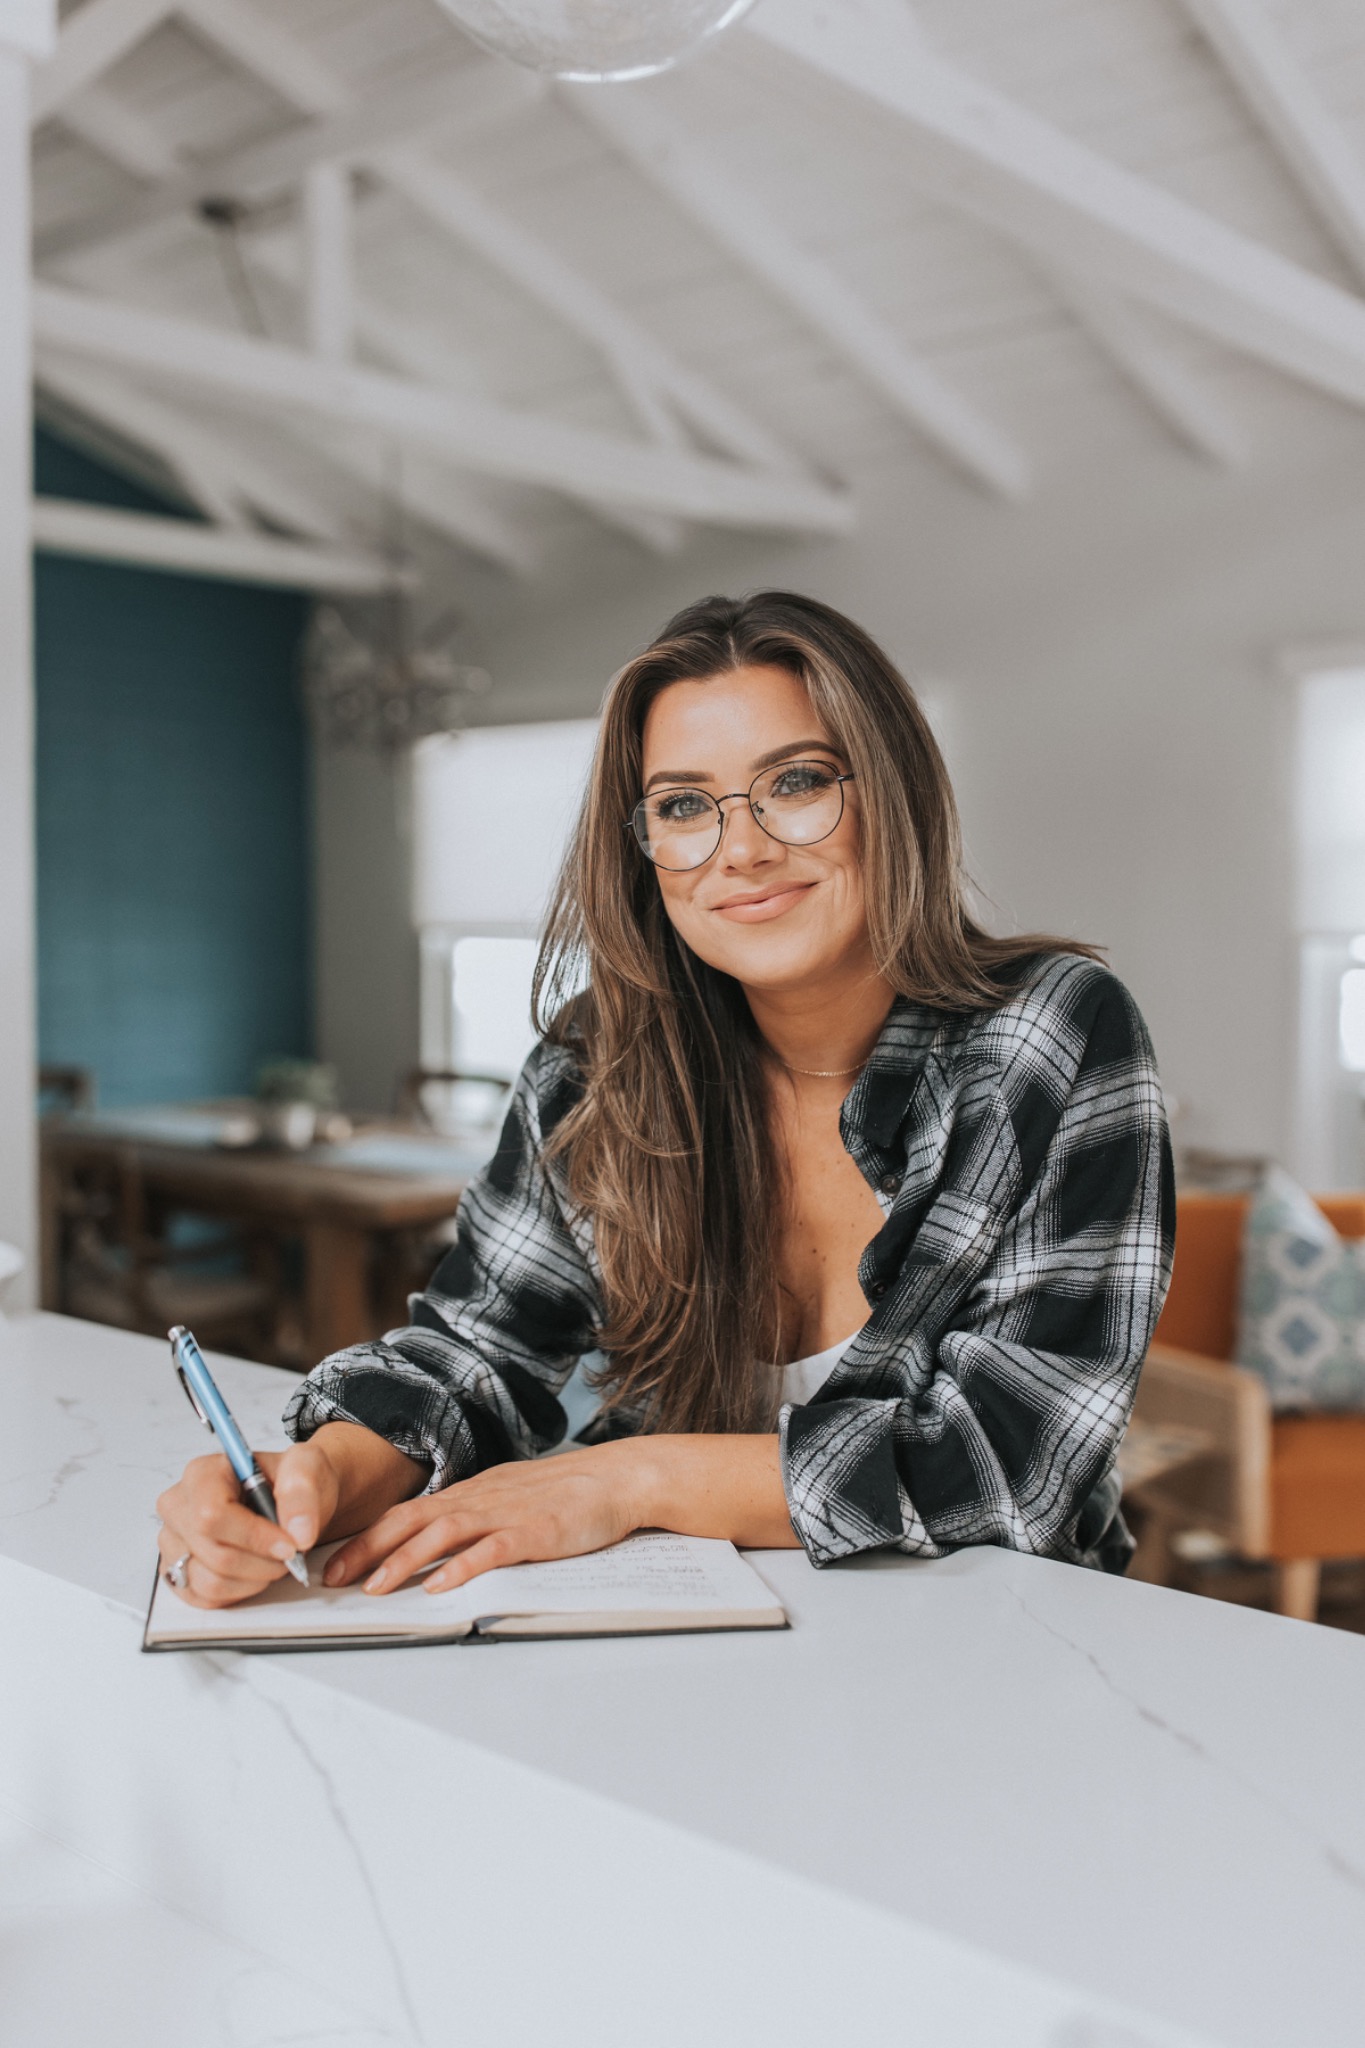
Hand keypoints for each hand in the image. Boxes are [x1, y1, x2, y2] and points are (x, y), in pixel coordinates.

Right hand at [155, 1424, 426, 1607]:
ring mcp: (179, 1539)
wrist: (316, 1494)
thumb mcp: (320, 1468)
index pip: (206, 1511)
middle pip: (204, 1550)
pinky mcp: (188, 1568)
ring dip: (250, 1580)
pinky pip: (201, 1598)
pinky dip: (238, 1593)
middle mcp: (180, 1503)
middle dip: (258, 1561)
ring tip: (281, 1561)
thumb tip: (296, 1531)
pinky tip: (263, 1574)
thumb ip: (306, 1490)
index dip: (251, 1535)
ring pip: (202, 1579)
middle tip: (294, 1555)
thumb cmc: (315, 1475)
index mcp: (206, 1470)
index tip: (292, 1545)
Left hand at [322, 1441, 645, 1595]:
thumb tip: (436, 1536)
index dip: (367, 1537)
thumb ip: (474, 1513)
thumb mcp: (509, 1496)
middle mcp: (480, 1499)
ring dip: (404, 1560)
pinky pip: (491, 1550)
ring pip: (443, 1532)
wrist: (618, 1477)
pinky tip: (440, 1586)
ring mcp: (506, 1514)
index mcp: (472, 1492)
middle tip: (331, 1578)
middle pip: (411, 1520)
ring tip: (374, 1587)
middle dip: (367, 1549)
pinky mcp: (534, 1532)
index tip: (334, 1562)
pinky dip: (462, 1568)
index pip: (407, 1513)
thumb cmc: (567, 1492)